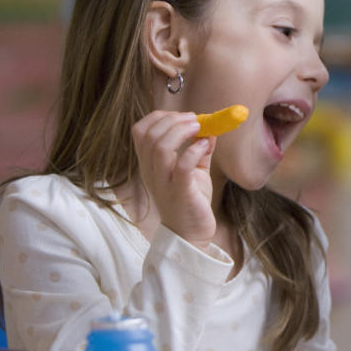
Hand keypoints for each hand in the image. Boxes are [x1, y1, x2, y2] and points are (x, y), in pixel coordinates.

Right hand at [131, 110, 216, 248]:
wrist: (191, 234)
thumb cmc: (191, 201)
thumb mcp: (194, 171)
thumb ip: (199, 150)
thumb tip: (211, 129)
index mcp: (149, 163)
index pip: (140, 131)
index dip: (159, 117)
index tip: (183, 116)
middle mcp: (151, 171)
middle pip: (149, 135)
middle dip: (172, 120)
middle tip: (195, 119)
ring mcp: (162, 182)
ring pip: (160, 147)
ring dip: (181, 131)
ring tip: (200, 126)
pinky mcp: (179, 192)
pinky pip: (180, 166)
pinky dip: (193, 151)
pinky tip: (205, 146)